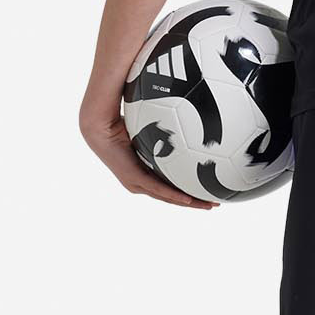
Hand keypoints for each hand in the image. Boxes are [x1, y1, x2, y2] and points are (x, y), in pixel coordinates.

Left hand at [79, 102, 216, 209]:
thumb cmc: (123, 119)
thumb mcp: (152, 125)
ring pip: (168, 198)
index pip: (170, 185)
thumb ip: (168, 123)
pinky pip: (159, 190)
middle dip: (195, 202)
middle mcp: (140, 181)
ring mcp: (136, 182)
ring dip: (189, 203)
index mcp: (145, 170)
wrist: (99, 124)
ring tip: (209, 205)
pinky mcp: (133, 178)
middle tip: (214, 203)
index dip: (190, 190)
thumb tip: (185, 109)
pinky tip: (190, 200)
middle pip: (172, 197)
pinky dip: (175, 196)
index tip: (209, 191)